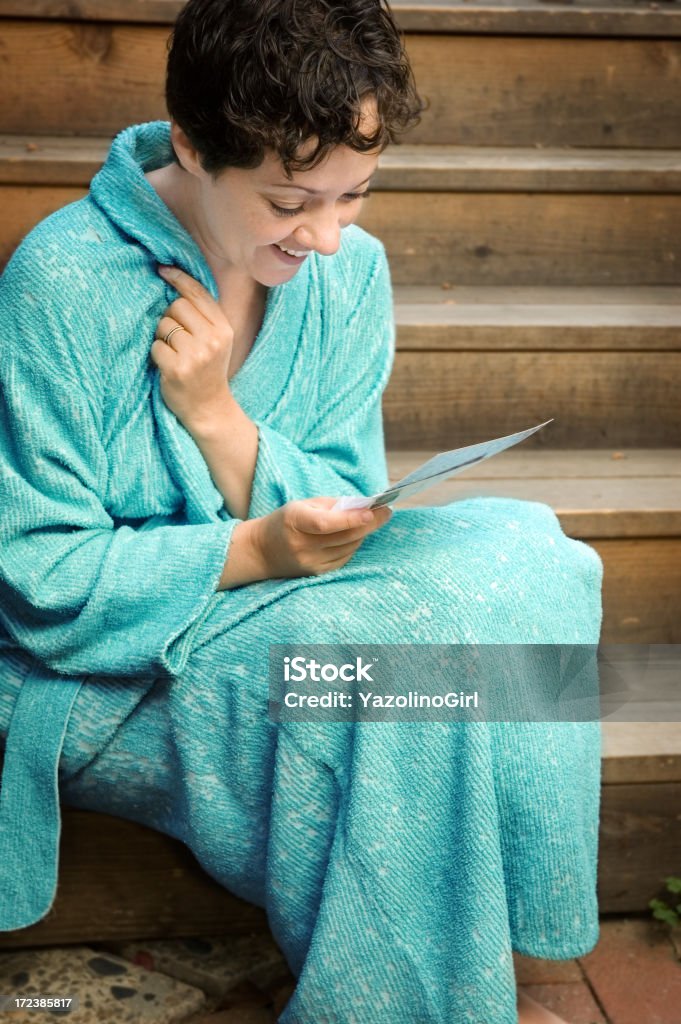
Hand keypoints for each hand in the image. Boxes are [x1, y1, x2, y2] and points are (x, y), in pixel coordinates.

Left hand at [150, 265, 233, 430]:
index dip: (178, 278)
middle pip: (177, 305)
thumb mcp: (217, 341)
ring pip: (164, 325)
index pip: (198, 293)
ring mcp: (195, 355)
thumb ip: (203, 316)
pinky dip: (157, 354)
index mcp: (223, 329)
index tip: (163, 269)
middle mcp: (212, 340)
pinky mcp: (177, 369)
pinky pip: (155, 346)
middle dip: (170, 318)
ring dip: (162, 337)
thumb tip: (175, 280)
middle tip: (177, 338)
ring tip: (175, 354)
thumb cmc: (209, 371)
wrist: (210, 408)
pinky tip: (168, 366)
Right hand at [252, 497, 392, 579]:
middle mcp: (302, 545)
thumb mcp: (303, 505)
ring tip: (368, 520)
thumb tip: (365, 506)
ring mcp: (310, 562)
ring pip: (349, 547)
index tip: (371, 512)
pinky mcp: (317, 573)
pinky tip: (353, 535)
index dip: (350, 519)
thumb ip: (333, 505)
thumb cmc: (287, 521)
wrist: (262, 551)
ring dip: (362, 533)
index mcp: (295, 522)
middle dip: (369, 524)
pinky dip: (353, 544)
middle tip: (386, 512)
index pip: (326, 524)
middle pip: (344, 536)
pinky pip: (345, 557)